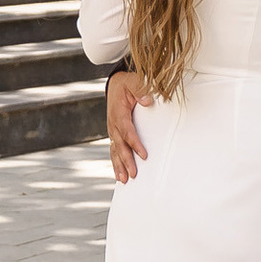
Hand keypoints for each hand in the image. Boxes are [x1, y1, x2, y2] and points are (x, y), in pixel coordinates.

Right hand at [106, 66, 148, 180]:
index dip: (135, 143)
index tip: (144, 155)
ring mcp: (112, 130)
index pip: (127, 131)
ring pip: (115, 151)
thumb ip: (140, 90)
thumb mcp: (133, 81)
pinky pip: (114, 150)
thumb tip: (148, 101)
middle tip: (133, 174)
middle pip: (120, 145)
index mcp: (118, 113)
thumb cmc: (127, 83)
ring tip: (124, 180)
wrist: (116, 84)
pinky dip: (116, 163)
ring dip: (119, 166)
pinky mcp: (114, 134)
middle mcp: (113, 124)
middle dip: (126, 161)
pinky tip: (119, 175)